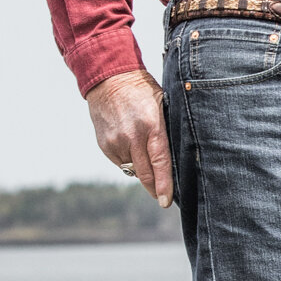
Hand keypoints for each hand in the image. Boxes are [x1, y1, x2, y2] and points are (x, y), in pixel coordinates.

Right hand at [88, 69, 173, 206]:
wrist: (108, 79)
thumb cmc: (141, 90)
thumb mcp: (162, 104)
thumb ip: (165, 131)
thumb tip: (176, 157)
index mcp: (151, 125)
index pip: (160, 162)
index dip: (164, 185)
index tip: (165, 202)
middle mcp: (131, 137)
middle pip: (145, 173)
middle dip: (155, 188)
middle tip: (162, 198)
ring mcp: (115, 142)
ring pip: (132, 169)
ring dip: (141, 170)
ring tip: (145, 153)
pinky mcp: (105, 145)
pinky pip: (120, 162)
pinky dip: (128, 160)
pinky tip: (131, 145)